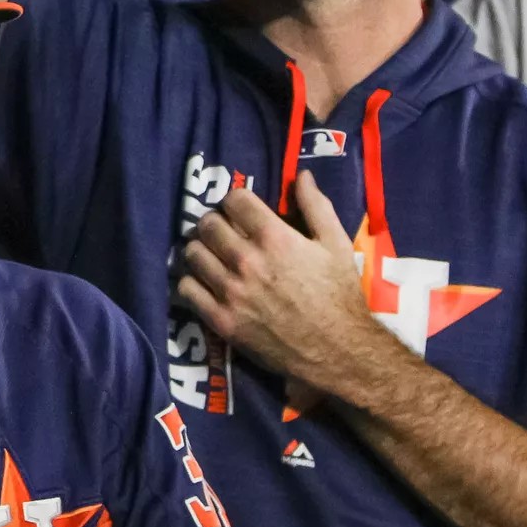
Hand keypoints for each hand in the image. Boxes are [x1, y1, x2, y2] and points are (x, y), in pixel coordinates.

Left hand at [177, 178, 401, 413]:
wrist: (338, 351)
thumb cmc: (340, 296)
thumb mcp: (336, 245)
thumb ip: (316, 207)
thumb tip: (302, 176)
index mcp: (275, 238)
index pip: (234, 200)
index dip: (235, 201)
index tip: (240, 210)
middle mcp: (247, 261)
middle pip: (207, 224)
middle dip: (214, 222)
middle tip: (222, 232)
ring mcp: (231, 292)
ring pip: (192, 254)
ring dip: (200, 249)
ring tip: (211, 256)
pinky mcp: (222, 320)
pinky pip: (187, 290)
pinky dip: (191, 282)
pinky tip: (204, 283)